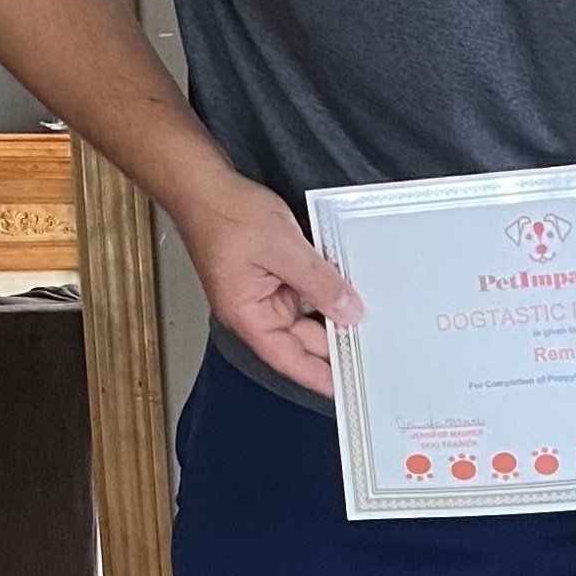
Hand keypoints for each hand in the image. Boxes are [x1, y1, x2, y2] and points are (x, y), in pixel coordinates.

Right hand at [176, 173, 361, 397]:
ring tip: (366, 313)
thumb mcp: (282, 248)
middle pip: (302, 337)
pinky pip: (302, 288)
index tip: (346, 392)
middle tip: (373, 349)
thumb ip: (318, 283)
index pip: (290, 359)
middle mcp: (255, 309)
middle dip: (335, 342)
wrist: (202, 183)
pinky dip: (322, 286)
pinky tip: (346, 283)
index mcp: (248, 316)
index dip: (318, 377)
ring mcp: (263, 290)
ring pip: (306, 311)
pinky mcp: (270, 272)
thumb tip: (347, 310)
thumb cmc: (222, 214)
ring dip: (331, 309)